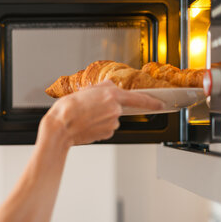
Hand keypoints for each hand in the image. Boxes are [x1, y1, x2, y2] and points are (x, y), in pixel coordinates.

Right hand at [40, 81, 163, 145]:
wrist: (60, 128)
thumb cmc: (67, 109)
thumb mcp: (85, 90)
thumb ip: (102, 87)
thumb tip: (110, 87)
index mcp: (111, 95)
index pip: (138, 99)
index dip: (151, 102)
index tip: (160, 104)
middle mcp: (115, 109)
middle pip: (118, 108)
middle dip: (106, 108)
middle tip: (89, 108)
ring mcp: (112, 123)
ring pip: (111, 119)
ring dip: (101, 118)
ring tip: (85, 117)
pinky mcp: (106, 133)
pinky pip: (106, 128)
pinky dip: (98, 126)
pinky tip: (87, 125)